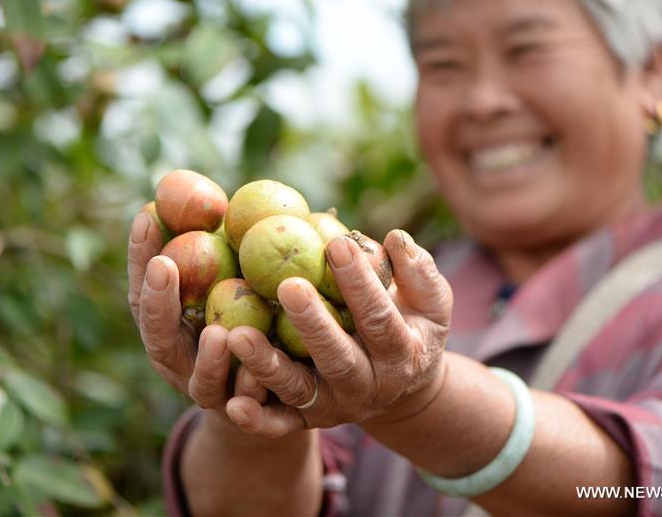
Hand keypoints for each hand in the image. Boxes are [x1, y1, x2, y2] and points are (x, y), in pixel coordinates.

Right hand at [127, 211, 266, 409]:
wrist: (268, 394)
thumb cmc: (246, 316)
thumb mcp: (237, 279)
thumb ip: (228, 249)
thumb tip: (229, 194)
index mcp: (169, 324)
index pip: (144, 288)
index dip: (140, 255)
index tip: (148, 215)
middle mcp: (178, 360)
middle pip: (159, 336)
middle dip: (158, 301)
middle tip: (165, 265)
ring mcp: (206, 393)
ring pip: (200, 382)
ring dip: (208, 359)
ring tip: (220, 334)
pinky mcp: (240, 419)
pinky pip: (245, 412)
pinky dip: (250, 396)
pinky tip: (262, 377)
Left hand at [224, 230, 451, 436]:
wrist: (402, 389)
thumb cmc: (412, 327)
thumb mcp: (431, 303)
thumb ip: (417, 272)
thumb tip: (394, 238)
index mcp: (401, 355)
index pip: (379, 318)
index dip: (360, 282)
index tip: (337, 244)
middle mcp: (367, 386)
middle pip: (337, 359)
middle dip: (313, 324)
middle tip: (288, 286)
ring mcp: (334, 406)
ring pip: (298, 390)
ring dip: (268, 366)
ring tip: (238, 335)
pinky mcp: (306, 420)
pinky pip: (277, 423)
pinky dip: (255, 419)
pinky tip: (230, 406)